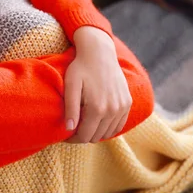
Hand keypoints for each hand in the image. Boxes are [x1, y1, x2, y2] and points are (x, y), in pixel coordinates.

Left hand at [63, 27, 131, 143]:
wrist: (100, 53)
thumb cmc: (81, 68)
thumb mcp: (71, 85)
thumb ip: (70, 108)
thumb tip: (69, 129)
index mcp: (97, 108)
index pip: (84, 136)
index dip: (73, 139)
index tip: (65, 135)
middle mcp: (112, 110)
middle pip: (96, 136)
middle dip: (83, 135)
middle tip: (74, 127)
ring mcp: (122, 107)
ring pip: (107, 133)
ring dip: (96, 132)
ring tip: (85, 122)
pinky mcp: (127, 103)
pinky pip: (119, 125)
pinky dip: (108, 127)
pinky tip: (98, 121)